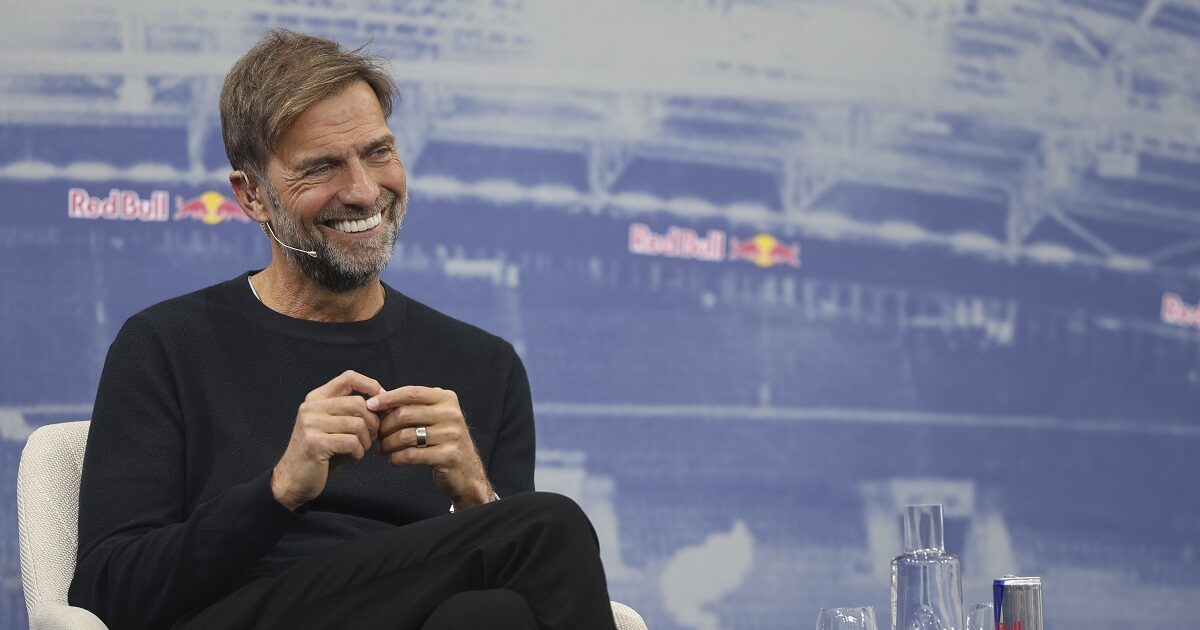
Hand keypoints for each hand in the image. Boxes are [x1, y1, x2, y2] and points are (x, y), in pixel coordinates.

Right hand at [271, 370, 382, 510]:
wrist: (294, 480)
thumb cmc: (322, 454)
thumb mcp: (335, 427)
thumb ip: (352, 412)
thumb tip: (384, 399)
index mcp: (316, 399)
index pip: (348, 377)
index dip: (370, 386)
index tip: (381, 404)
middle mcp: (311, 408)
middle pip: (358, 403)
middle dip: (372, 423)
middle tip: (370, 439)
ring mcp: (311, 424)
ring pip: (358, 424)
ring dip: (366, 442)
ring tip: (359, 450)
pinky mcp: (315, 443)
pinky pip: (352, 442)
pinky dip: (358, 453)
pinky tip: (352, 459)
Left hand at [368, 386, 493, 508]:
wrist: (466, 471)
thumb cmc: (444, 442)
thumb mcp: (434, 418)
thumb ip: (413, 407)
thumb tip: (380, 399)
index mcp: (447, 399)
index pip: (411, 393)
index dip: (388, 398)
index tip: (370, 405)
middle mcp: (452, 414)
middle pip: (405, 414)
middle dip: (385, 426)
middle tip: (376, 435)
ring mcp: (452, 435)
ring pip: (406, 435)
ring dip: (388, 444)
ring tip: (382, 450)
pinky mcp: (449, 455)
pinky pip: (412, 455)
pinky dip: (397, 458)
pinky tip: (393, 460)